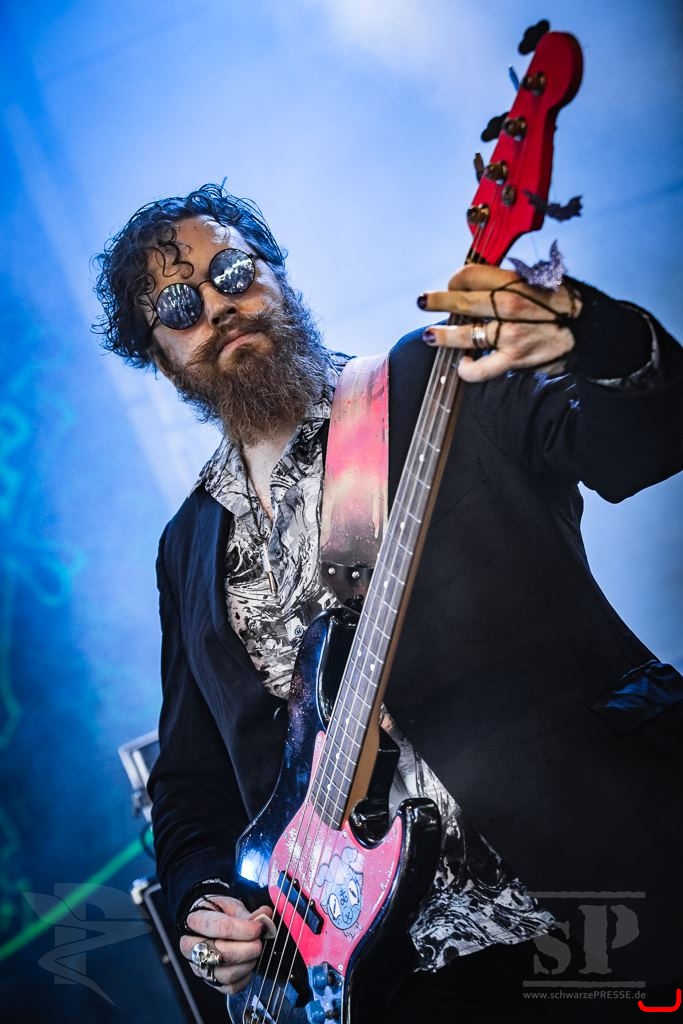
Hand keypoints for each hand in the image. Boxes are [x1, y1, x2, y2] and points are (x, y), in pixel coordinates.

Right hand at [179, 894, 273, 993]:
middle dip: (247, 949)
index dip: (243, 929)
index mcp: (195, 921)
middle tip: (259, 943)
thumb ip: (247, 913)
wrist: (205, 926)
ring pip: (225, 974)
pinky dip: (244, 978)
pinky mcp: (208, 980)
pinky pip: (229, 987)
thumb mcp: (230, 906)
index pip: (220, 927)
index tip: (258, 928)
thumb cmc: (217, 914)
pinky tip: (248, 964)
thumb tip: (264, 914)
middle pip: (222, 954)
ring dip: (247, 964)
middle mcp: (191, 946)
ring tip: (254, 953)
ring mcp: (199, 966)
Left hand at [419, 264, 580, 381]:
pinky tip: (462, 364)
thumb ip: (511, 280)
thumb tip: (482, 280)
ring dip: (443, 336)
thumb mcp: (542, 279)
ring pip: (465, 336)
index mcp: (515, 281)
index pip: (472, 274)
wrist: (593, 331)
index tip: (453, 282)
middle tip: (424, 301)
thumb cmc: (566, 303)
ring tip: (429, 336)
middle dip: (438, 300)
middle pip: (462, 301)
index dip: (457, 278)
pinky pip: (480, 370)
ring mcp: (510, 335)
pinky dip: (467, 369)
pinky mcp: (513, 360)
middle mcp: (509, 306)